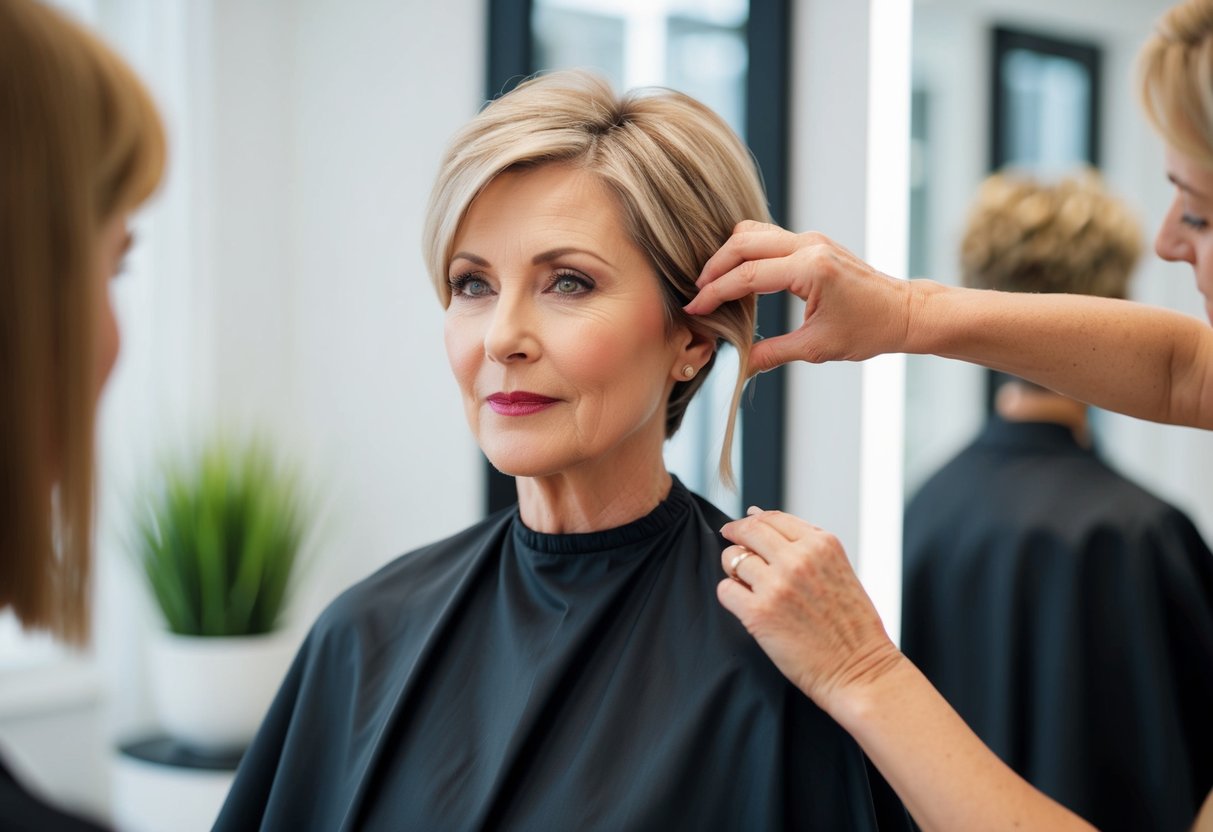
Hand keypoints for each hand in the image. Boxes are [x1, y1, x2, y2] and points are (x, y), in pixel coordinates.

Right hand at [685, 221, 913, 373]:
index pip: (748, 275)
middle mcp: (809, 246)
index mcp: (811, 269)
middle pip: (743, 242)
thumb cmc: (869, 330)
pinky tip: (738, 273)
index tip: (696, 308)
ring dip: (729, 254)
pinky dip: (747, 250)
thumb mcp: (817, 348)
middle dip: (715, 266)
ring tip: (713, 282)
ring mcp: (812, 239)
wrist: (904, 311)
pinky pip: (769, 236)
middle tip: (698, 292)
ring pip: (754, 232)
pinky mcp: (814, 241)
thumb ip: (773, 353)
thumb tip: (740, 366)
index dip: (716, 292)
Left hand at [716, 507, 903, 716]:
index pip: (771, 517)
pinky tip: (746, 605)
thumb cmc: (852, 626)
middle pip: (748, 531)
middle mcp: (798, 559)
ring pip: (733, 559)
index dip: (751, 521)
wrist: (860, 671)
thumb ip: (803, 544)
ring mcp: (776, 584)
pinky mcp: (759, 613)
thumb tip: (756, 515)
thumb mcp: (838, 569)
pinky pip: (725, 590)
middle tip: (733, 546)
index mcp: (821, 544)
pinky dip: (731, 596)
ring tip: (749, 586)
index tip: (743, 528)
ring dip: (734, 571)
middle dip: (735, 535)